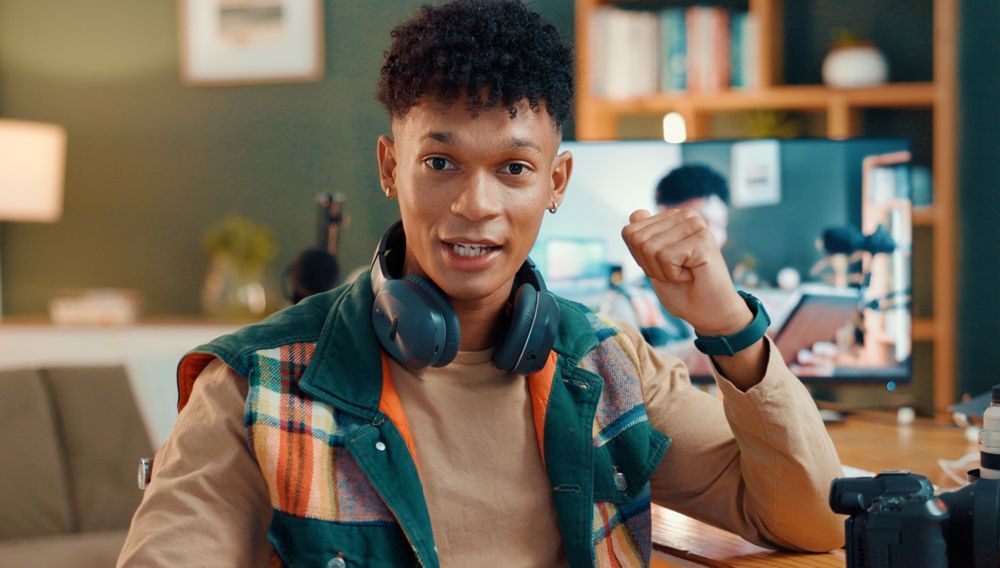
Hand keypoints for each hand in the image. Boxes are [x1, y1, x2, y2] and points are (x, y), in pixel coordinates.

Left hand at [621, 209, 749, 335]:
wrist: (709, 312)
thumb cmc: (682, 290)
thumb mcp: (653, 263)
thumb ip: (643, 239)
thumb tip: (635, 213)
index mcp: (671, 218)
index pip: (629, 233)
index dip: (639, 259)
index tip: (662, 267)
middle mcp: (684, 215)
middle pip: (637, 240)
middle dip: (650, 266)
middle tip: (674, 273)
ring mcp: (695, 225)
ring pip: (650, 248)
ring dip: (662, 271)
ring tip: (684, 274)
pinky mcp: (702, 239)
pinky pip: (666, 258)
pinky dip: (673, 274)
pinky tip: (691, 275)